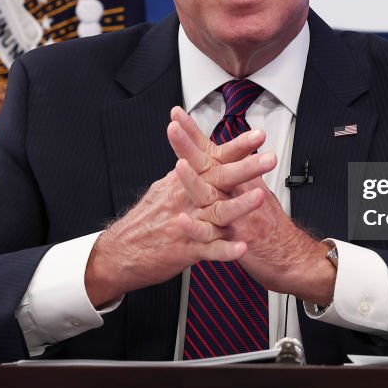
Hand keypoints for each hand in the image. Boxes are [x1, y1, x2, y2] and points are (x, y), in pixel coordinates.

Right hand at [84, 119, 276, 307]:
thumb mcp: (162, 190)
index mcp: (184, 183)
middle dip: (246, 167)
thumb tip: (196, 158)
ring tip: (260, 197)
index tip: (258, 135)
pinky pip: (210, 250)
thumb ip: (185, 177)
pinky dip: (225, 250)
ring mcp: (187, 224)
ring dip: (239, 205)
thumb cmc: (145, 222)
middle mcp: (187, 199)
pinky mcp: (185, 250)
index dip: (237, 147)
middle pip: (219, 179)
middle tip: (269, 158)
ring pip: (217, 213)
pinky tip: (241, 248)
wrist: (119, 252)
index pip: (214, 159)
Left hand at [168, 108, 335, 305]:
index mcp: (237, 179)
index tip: (176, 114)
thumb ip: (240, 173)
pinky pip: (211, 235)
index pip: (211, 150)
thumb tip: (228, 153)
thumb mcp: (256, 191)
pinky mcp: (235, 239)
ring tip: (178, 165)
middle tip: (174, 128)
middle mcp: (236, 193)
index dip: (194, 132)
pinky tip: (182, 221)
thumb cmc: (271, 225)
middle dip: (190, 146)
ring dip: (194, 181)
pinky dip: (197, 229)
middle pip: (209, 166)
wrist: (292, 256)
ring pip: (210, 196)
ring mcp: (235, 215)